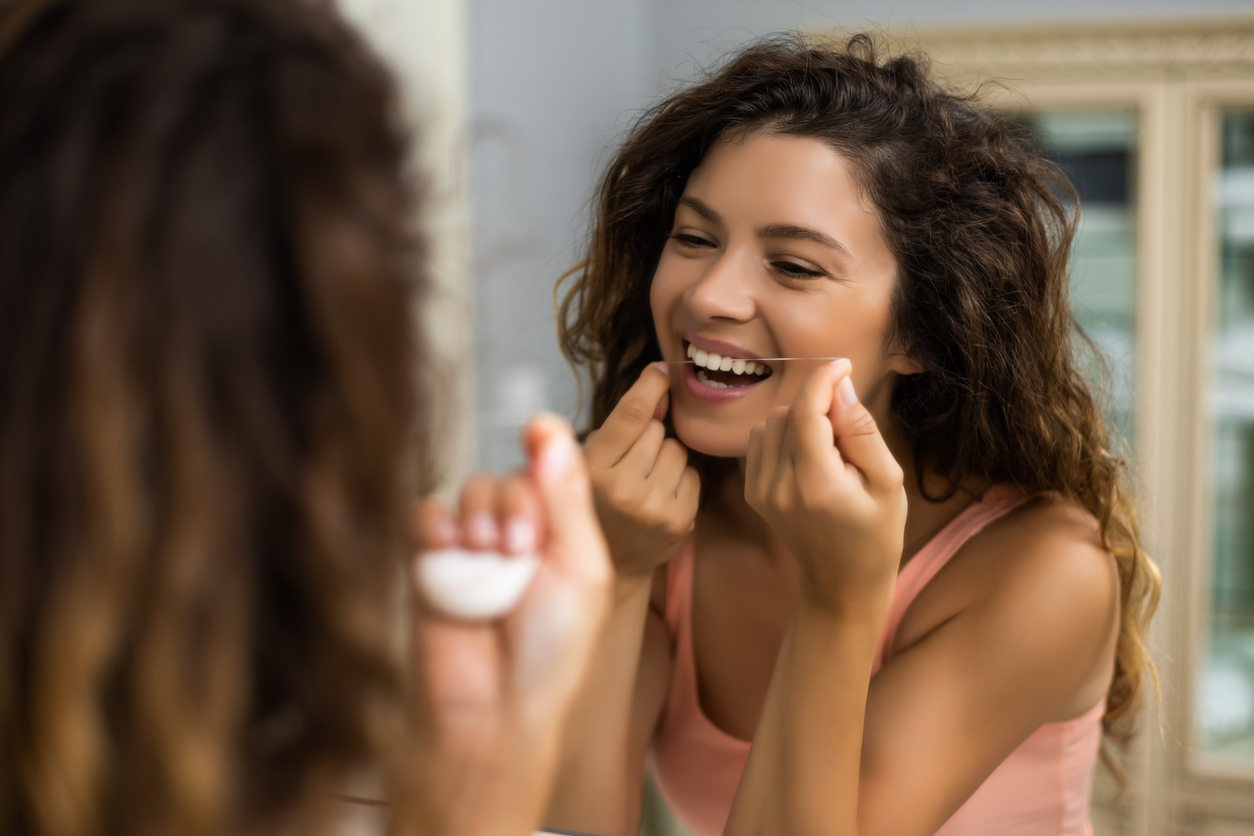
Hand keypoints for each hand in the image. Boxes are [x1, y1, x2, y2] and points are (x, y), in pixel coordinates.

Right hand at [406, 413, 611, 835]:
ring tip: (489, 557)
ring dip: (480, 514)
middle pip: (509, 476)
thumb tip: (553, 432)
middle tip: (519, 548)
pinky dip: (436, 525)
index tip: (537, 429)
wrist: (496, 708)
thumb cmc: (552, 650)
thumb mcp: (580, 569)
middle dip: (515, 503)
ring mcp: (472, 548)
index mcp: (561, 534)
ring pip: (468, 491)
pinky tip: (450, 550)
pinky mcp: (430, 563)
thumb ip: (568, 499)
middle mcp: (517, 535)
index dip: (544, 444)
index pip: (550, 470)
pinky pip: (425, 517)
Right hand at [583, 363, 699, 581]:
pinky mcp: (680, 520)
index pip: (632, 415)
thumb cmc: (599, 498)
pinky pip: (692, 473)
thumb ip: (621, 424)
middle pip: (657, 431)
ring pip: (677, 450)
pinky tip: (661, 494)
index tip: (661, 370)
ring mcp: (654, 507)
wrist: (614, 560)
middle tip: (632, 461)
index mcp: (593, 469)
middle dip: (649, 436)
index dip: (650, 386)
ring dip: (665, 457)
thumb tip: (661, 384)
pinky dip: (680, 478)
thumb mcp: (592, 458)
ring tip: (645, 480)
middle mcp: (623, 489)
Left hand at [744, 360, 905, 613]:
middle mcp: (779, 488)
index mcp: (816, 486)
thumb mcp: (888, 481)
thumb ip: (862, 431)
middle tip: (847, 429)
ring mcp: (760, 492)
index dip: (823, 379)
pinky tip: (809, 455)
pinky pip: (760, 440)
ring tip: (830, 447)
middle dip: (818, 405)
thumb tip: (840, 387)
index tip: (843, 365)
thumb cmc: (876, 531)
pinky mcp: (753, 492)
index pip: (806, 413)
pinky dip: (783, 434)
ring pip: (770, 423)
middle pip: (788, 413)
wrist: (842, 580)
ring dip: (799, 418)